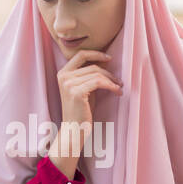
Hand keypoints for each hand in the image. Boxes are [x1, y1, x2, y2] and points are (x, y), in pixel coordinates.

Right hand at [51, 50, 121, 176]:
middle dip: (109, 72)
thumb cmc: (81, 110)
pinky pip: (99, 82)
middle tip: (119, 80)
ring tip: (119, 87)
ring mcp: (68, 84)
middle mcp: (63, 76)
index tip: (109, 58)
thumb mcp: (84, 88)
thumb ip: (88, 75)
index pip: (81, 54)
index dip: (96, 53)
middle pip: (92, 65)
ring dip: (112, 80)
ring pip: (97, 74)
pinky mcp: (76, 92)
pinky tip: (117, 92)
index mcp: (63, 73)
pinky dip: (111, 86)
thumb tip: (105, 61)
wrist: (74, 129)